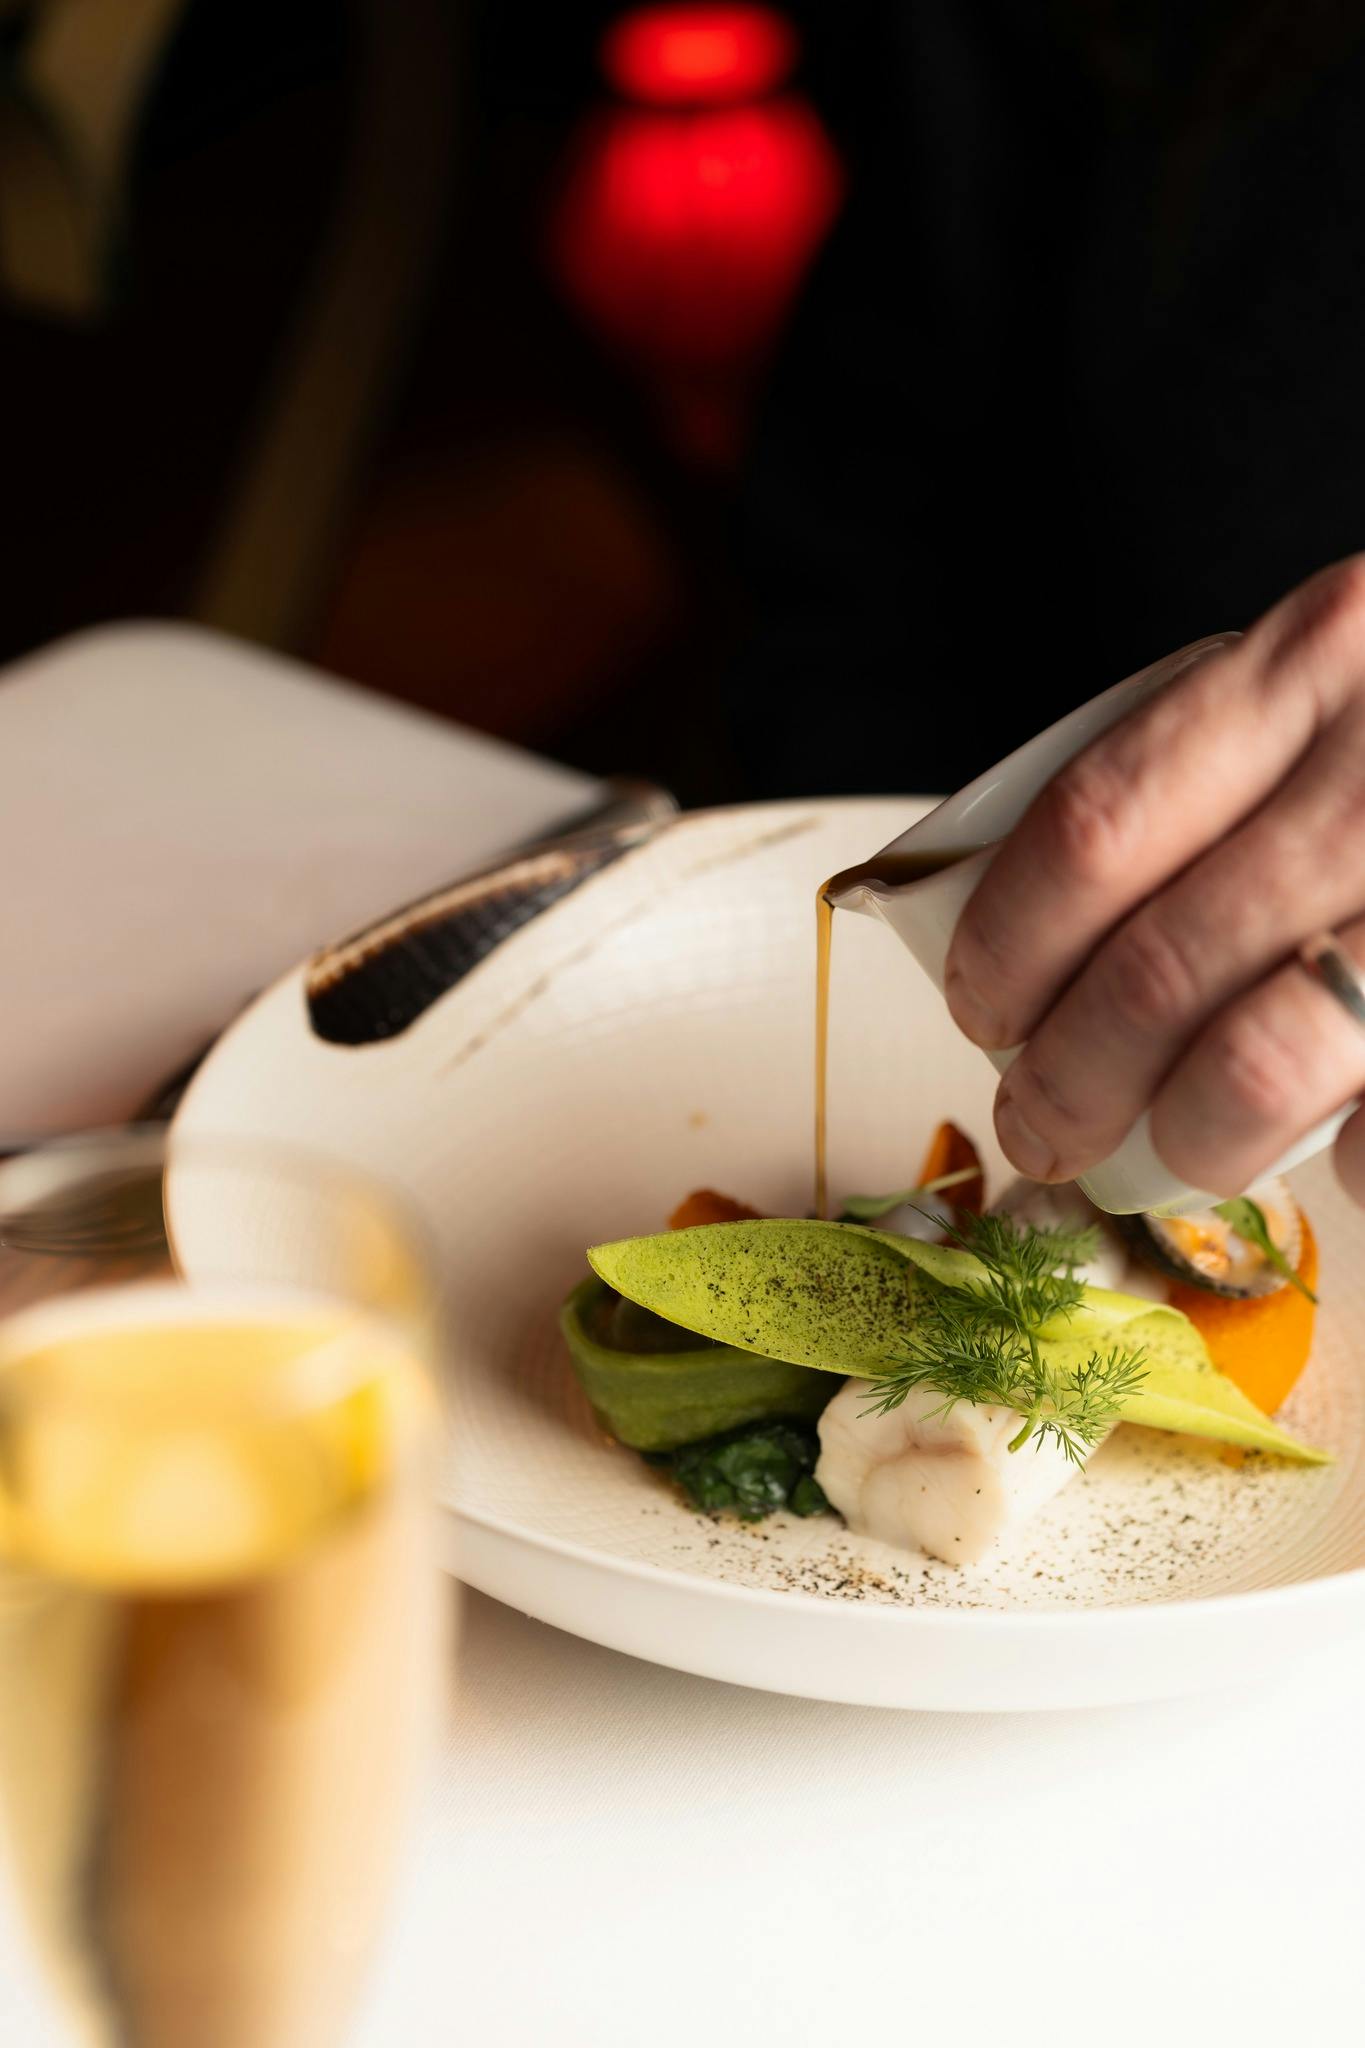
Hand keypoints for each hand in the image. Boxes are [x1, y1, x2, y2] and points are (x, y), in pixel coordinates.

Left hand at [944, 557, 1364, 1204]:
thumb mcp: (1348, 664)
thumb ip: (1235, 757)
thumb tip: (1074, 945)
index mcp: (1322, 655)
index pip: (1096, 824)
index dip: (1006, 943)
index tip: (981, 1005)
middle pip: (1156, 965)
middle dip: (1064, 1078)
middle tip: (1036, 1121)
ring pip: (1261, 1064)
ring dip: (1178, 1140)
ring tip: (1152, 1156)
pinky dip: (1353, 1167)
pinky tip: (1338, 1160)